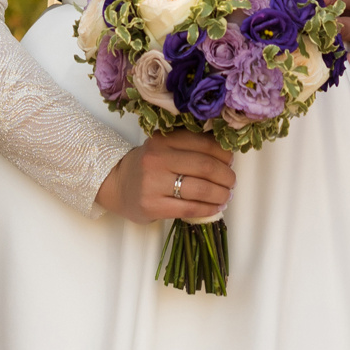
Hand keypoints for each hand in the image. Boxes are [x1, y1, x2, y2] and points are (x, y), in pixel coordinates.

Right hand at [95, 131, 234, 223]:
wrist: (117, 185)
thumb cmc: (148, 166)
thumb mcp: (164, 147)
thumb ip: (188, 146)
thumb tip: (227, 152)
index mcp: (164, 139)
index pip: (204, 144)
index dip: (224, 154)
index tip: (230, 161)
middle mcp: (157, 159)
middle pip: (205, 166)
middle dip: (226, 176)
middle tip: (231, 181)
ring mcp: (153, 183)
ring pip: (200, 189)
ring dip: (221, 194)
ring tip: (226, 196)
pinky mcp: (153, 206)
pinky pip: (190, 208)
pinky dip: (208, 209)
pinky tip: (215, 208)